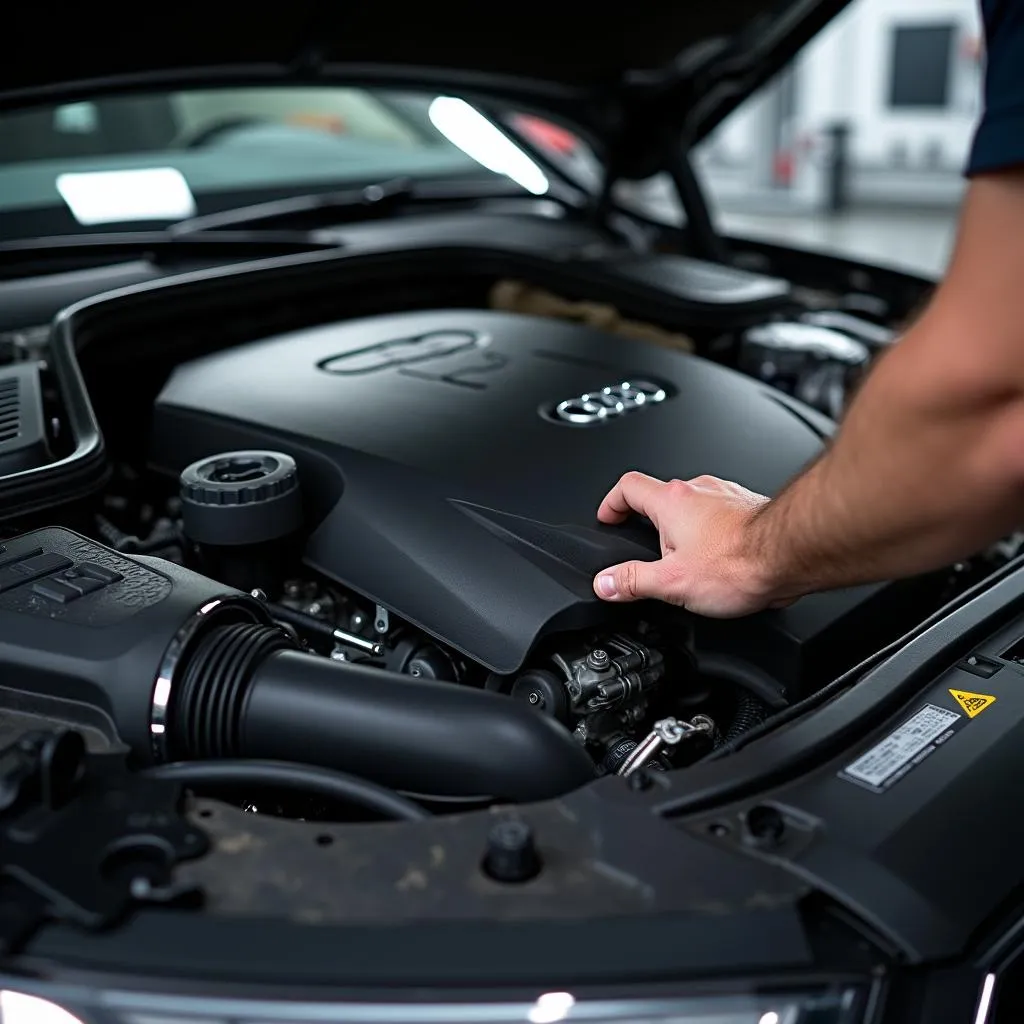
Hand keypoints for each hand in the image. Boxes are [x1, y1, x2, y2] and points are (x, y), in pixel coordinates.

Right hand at [592, 472, 786, 617]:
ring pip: (695, 505)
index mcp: (673, 501)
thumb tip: (605, 582)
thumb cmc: (740, 563)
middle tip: (647, 549)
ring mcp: (727, 496)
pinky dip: (714, 531)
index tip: (608, 518)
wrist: (792, 555)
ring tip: (687, 557)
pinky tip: (721, 557)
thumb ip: (633, 581)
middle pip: (662, 497)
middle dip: (650, 522)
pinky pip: (722, 514)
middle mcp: (700, 490)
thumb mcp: (672, 582)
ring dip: (685, 526)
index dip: (612, 502)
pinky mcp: (751, 507)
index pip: (629, 486)